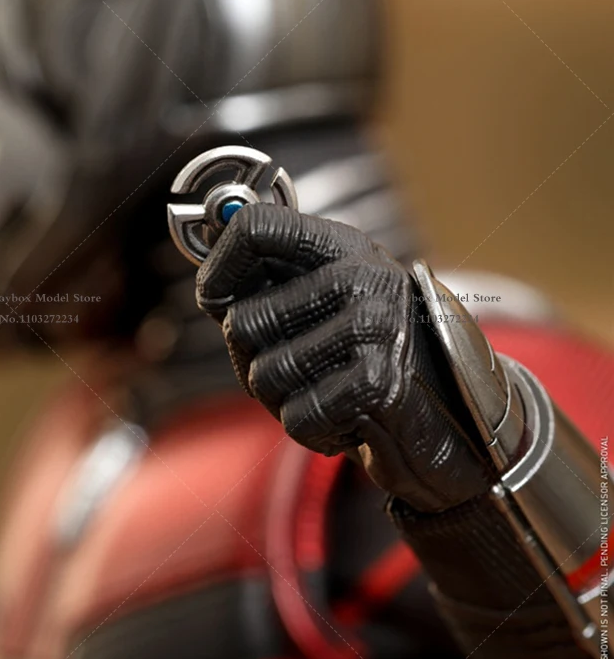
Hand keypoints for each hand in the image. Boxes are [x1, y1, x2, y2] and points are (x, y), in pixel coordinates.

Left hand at [196, 203, 493, 511]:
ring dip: (281, 400)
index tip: (214, 296)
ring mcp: (375, 327)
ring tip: (325, 390)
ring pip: (263, 376)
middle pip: (242, 320)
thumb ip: (269, 280)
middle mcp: (362, 276)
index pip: (254, 228)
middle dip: (251, 361)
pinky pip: (296, 416)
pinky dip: (312, 430)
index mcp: (343, 246)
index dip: (218, 267)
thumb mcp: (326, 300)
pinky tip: (347, 418)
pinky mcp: (379, 383)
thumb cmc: (368, 358)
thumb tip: (210, 263)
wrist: (448, 421)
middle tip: (295, 367)